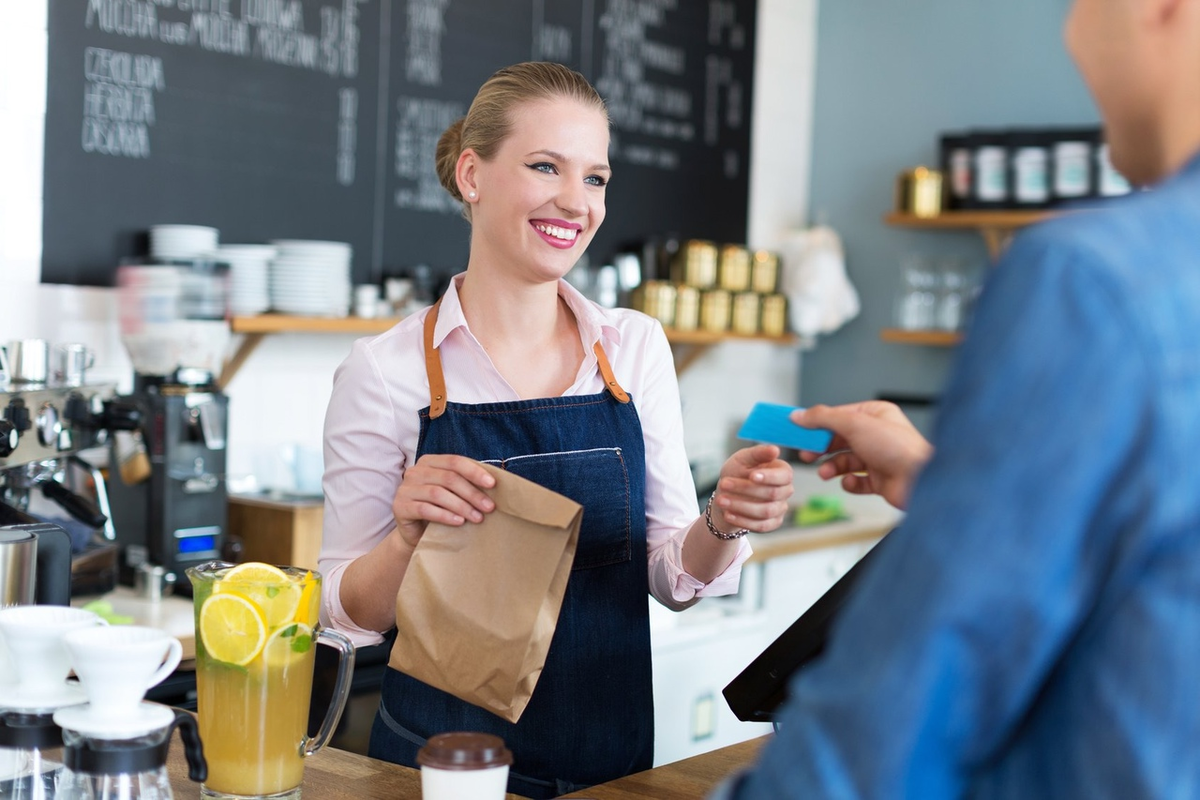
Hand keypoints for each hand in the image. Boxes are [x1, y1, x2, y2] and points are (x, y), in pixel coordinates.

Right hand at [391, 454, 496, 548]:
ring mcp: (405, 488)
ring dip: (461, 505)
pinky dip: (445, 515)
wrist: (415, 533)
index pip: (455, 462)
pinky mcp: (400, 506)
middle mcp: (415, 471)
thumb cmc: (439, 509)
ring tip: (478, 517)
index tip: (493, 485)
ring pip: (438, 493)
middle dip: (472, 493)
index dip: (475, 472)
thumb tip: (493, 483)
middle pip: (449, 478)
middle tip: (489, 507)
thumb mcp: (452, 492)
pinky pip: (425, 509)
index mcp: (429, 462)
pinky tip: (459, 522)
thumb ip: (465, 482)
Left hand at [710, 445, 793, 532]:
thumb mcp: (743, 458)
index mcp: (783, 472)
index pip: (785, 476)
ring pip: (766, 511)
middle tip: (724, 484)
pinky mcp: (772, 523)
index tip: (751, 475)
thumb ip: (758, 453)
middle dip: (746, 489)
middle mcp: (785, 491)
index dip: (769, 477)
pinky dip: (743, 521)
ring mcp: (780, 508)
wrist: (728, 493)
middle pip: (773, 493)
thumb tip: (775, 450)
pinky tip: (728, 514)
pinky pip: (762, 526)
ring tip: (721, 500)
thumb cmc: (738, 471)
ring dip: (741, 506)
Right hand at [791, 402, 932, 509]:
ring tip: (826, 472)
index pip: (838, 416)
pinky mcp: (880, 479)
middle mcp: (877, 435)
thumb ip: (823, 418)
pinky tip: (849, 482)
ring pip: (845, 461)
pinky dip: (849, 483)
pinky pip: (856, 481)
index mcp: (874, 415)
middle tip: (807, 454)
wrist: (919, 481)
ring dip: (832, 467)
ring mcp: (878, 458)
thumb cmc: (897, 449)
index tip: (797, 430)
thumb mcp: (854, 423)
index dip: (816, 424)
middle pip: (839, 440)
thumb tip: (800, 415)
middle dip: (822, 449)